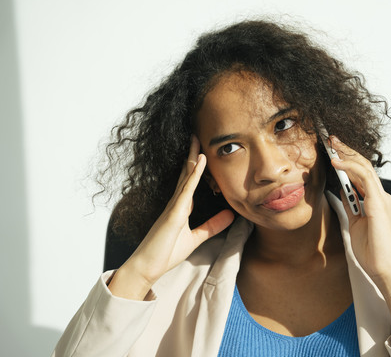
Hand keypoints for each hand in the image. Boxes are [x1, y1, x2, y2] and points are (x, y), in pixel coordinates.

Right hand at [108, 136, 233, 298]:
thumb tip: (230, 215)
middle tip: (198, 135)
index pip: (191, 181)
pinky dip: (193, 175)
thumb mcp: (196, 238)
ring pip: (185, 176)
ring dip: (192, 158)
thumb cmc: (166, 253)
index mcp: (181, 207)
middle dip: (193, 154)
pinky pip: (185, 190)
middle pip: (186, 173)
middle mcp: (177, 203)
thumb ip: (212, 226)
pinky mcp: (173, 213)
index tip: (203, 151)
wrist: (147, 267)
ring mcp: (174, 206)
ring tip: (197, 140)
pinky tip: (199, 162)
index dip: (197, 166)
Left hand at [329, 136, 390, 347]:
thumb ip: (351, 205)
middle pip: (362, 165)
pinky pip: (364, 179)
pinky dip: (350, 168)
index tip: (332, 149)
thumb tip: (342, 191)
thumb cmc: (372, 250)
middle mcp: (380, 195)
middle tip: (330, 138)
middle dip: (346, 150)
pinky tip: (336, 162)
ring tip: (331, 144)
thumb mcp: (355, 223)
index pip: (360, 173)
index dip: (347, 159)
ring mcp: (381, 198)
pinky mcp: (379, 204)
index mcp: (374, 200)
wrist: (384, 269)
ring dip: (347, 153)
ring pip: (364, 167)